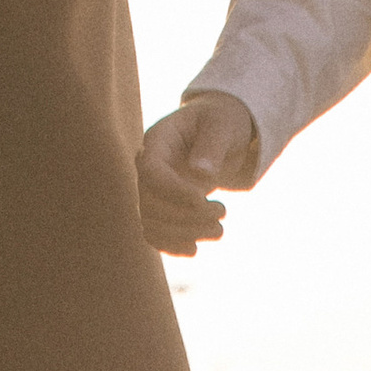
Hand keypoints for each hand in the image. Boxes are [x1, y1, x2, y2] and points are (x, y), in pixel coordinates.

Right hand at [138, 94, 260, 255]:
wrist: (221, 132)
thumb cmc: (221, 122)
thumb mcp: (223, 125)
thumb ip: (212, 146)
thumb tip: (200, 174)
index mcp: (158, 140)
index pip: (151, 171)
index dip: (173, 191)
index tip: (203, 200)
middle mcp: (148, 166)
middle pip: (149, 202)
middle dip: (186, 216)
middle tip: (222, 213)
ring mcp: (152, 189)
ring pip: (152, 222)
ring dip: (184, 233)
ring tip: (219, 230)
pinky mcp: (162, 207)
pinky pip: (156, 233)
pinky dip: (172, 245)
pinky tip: (195, 249)